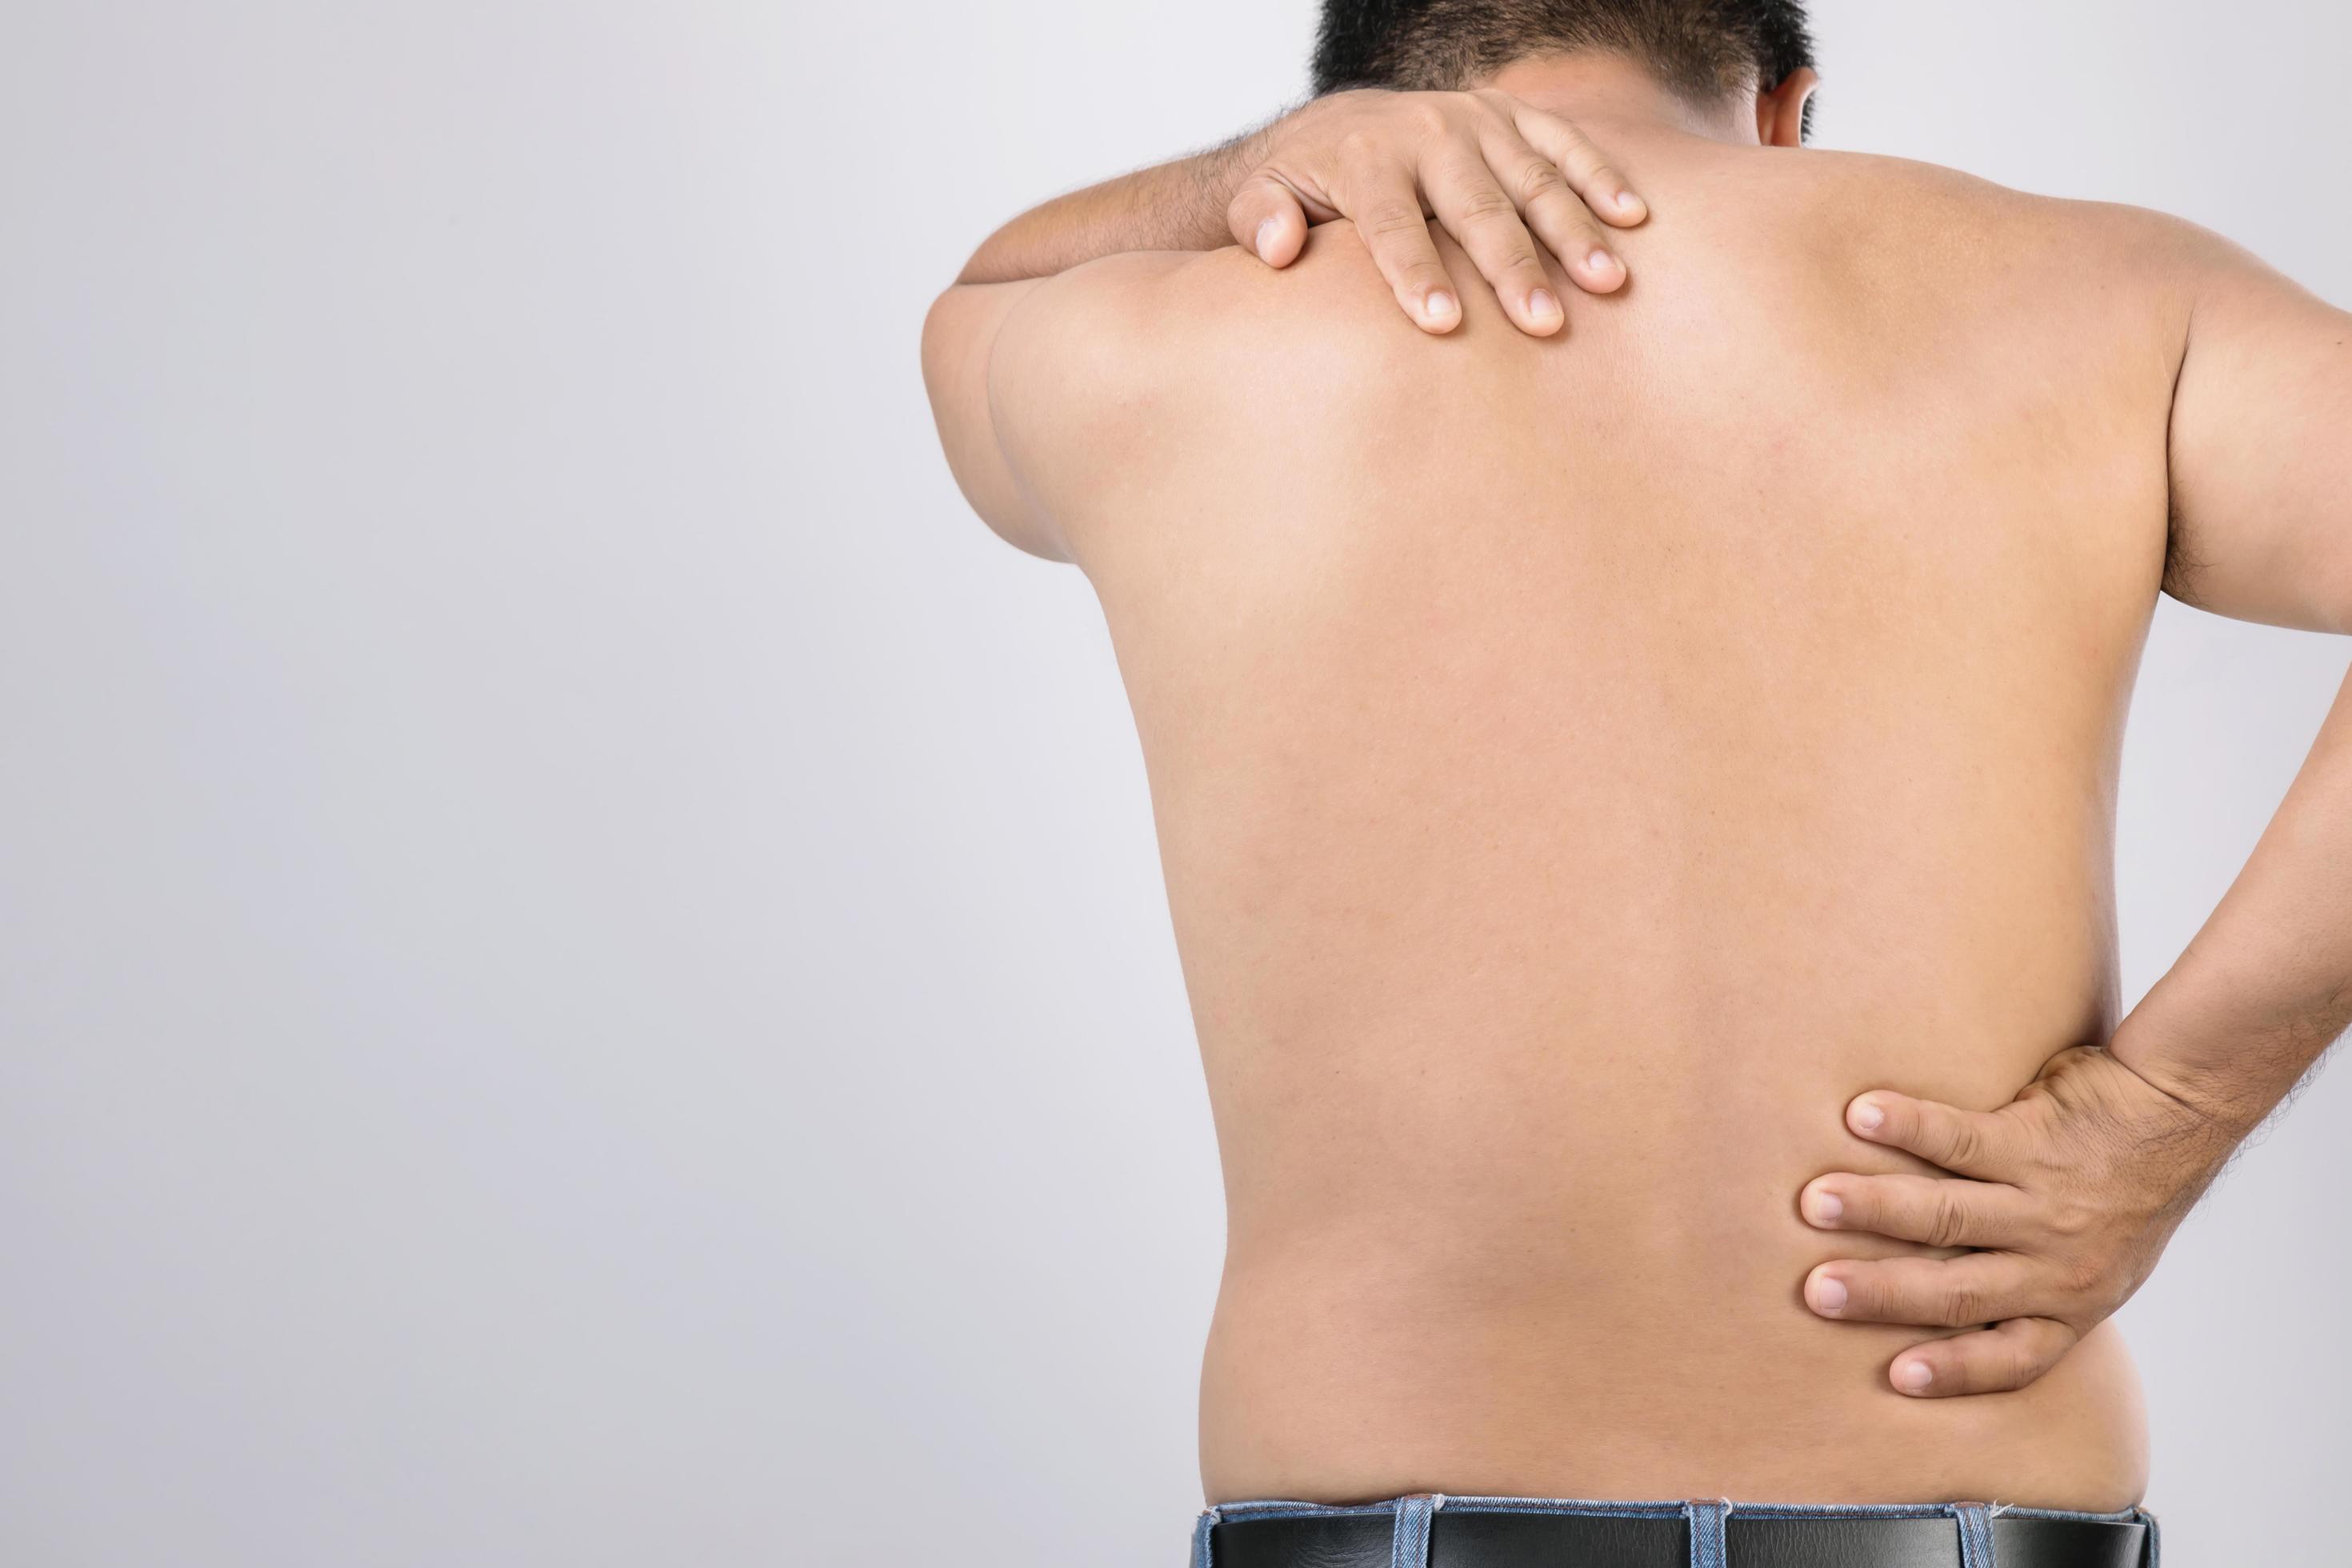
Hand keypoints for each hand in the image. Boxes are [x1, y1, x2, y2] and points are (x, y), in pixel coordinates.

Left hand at [1226, 88, 1647, 336]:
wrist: (1338, 124)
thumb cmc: (1306, 185)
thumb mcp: (1264, 197)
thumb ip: (1261, 220)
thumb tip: (1277, 248)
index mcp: (1366, 158)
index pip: (1392, 224)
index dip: (1416, 274)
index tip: (1442, 325)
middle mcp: (1427, 132)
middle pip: (1476, 207)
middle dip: (1511, 267)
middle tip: (1543, 324)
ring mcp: (1476, 120)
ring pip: (1532, 178)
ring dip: (1573, 231)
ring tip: (1607, 283)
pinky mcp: (1511, 116)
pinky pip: (1564, 142)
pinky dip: (1600, 176)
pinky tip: (1633, 220)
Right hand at [1796, 1045, 2240, 1396]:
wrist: (2180, 1108)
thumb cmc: (2122, 1184)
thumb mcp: (2099, 1259)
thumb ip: (2034, 1282)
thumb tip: (1948, 1300)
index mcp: (2074, 1302)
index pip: (2014, 1356)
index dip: (1955, 1371)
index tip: (1896, 1378)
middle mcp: (2059, 1263)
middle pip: (1959, 1292)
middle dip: (1882, 1294)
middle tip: (1816, 1293)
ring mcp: (2047, 1203)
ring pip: (1951, 1214)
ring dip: (1876, 1206)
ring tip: (1816, 1202)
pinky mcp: (2035, 1141)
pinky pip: (1960, 1136)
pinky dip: (1907, 1125)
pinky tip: (1859, 1115)